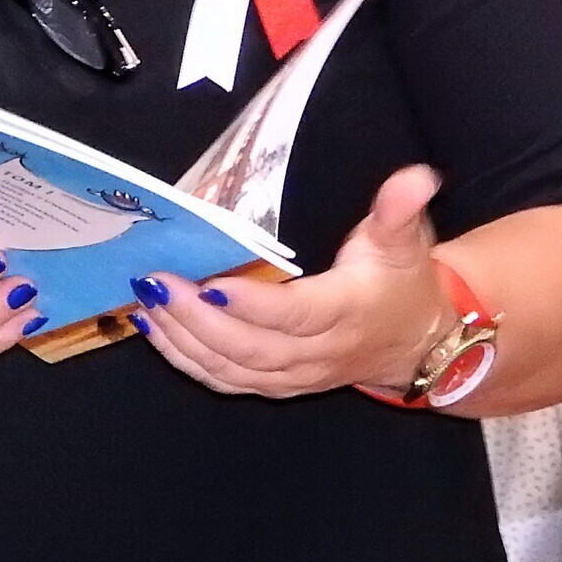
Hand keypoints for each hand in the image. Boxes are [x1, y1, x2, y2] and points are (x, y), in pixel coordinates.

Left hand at [133, 165, 453, 396]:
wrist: (417, 343)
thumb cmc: (401, 283)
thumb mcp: (405, 240)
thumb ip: (398, 208)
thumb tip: (417, 176)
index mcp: (347, 312)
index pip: (296, 314)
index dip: (254, 305)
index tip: (212, 282)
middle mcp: (318, 352)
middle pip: (252, 348)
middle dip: (197, 320)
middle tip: (156, 283)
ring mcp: (296, 375)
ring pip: (233, 370)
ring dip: (183, 341)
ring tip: (144, 301)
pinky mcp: (278, 384)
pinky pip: (227, 382)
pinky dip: (186, 360)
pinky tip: (154, 330)